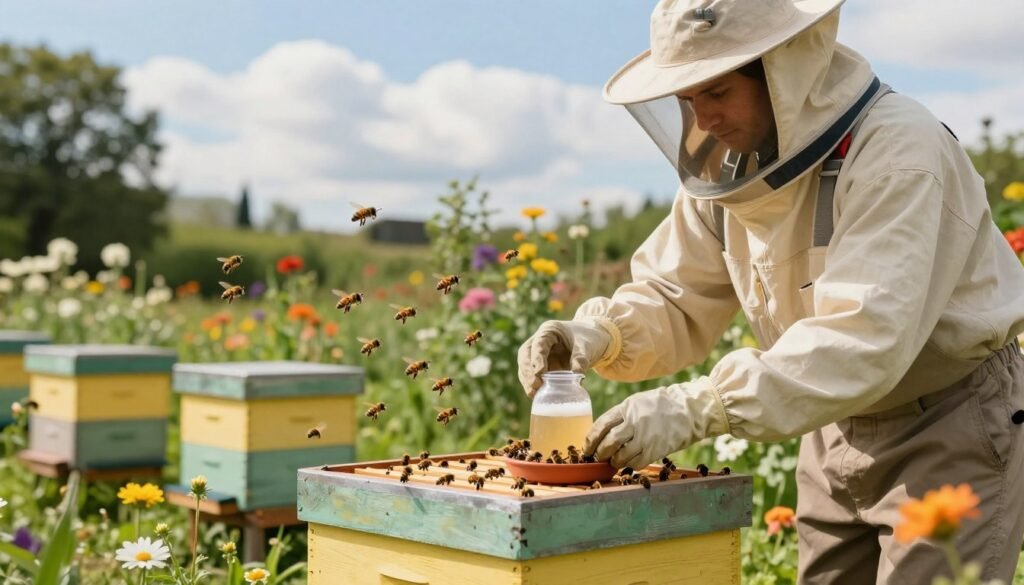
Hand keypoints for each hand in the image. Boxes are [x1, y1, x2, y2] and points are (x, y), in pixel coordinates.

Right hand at [517, 320, 610, 396]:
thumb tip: (577, 376)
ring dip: (527, 380)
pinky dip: (534, 384)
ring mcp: (539, 354)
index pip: (539, 344)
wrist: (593, 341)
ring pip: (526, 366)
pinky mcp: (542, 366)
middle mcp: (539, 341)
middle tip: (534, 386)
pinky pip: (534, 375)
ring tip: (533, 394)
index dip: (537, 359)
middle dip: (527, 371)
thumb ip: (581, 358)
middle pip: (525, 355)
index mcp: (549, 331)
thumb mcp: (587, 346)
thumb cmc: (589, 339)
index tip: (540, 373)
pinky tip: (537, 395)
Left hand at [584, 380, 727, 468]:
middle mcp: (634, 422)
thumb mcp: (639, 402)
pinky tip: (630, 462)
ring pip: (620, 456)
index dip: (591, 439)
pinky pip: (636, 463)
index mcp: (627, 407)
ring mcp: (645, 437)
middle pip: (609, 442)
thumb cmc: (664, 405)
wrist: (692, 409)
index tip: (587, 447)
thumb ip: (622, 415)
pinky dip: (630, 465)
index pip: (602, 425)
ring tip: (615, 461)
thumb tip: (605, 432)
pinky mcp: (656, 450)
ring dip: (614, 461)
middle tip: (598, 457)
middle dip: (600, 453)